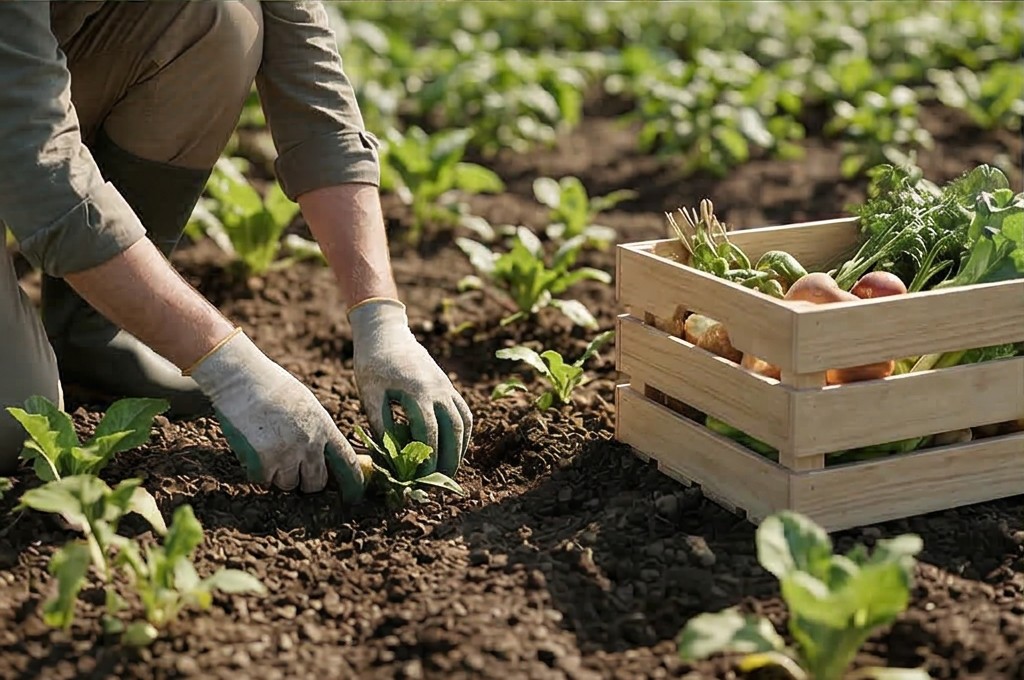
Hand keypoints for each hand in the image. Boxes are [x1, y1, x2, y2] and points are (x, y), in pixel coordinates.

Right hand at [187, 329, 364, 498]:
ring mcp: (286, 454)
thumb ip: (317, 431)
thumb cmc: (271, 388)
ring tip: (267, 447)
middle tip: (292, 470)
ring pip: (287, 484)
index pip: (347, 463)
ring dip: (278, 475)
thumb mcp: (306, 405)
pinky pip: (262, 480)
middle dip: (305, 482)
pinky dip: (257, 471)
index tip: (353, 498)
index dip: (353, 484)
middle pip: (315, 483)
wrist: (240, 378)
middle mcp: (310, 444)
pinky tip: (252, 447)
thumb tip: (323, 458)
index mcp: (324, 427)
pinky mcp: (262, 461)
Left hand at [348, 298, 471, 474]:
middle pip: (453, 431)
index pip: (429, 432)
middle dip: (447, 460)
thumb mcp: (369, 394)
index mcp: (417, 391)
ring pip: (463, 423)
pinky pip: (464, 413)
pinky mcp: (448, 386)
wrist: (386, 333)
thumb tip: (391, 456)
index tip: (419, 480)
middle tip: (438, 484)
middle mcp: (438, 389)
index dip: (426, 459)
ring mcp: (447, 387)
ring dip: (459, 450)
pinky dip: (463, 434)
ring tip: (448, 472)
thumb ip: (381, 424)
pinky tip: (455, 449)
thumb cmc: (372, 364)